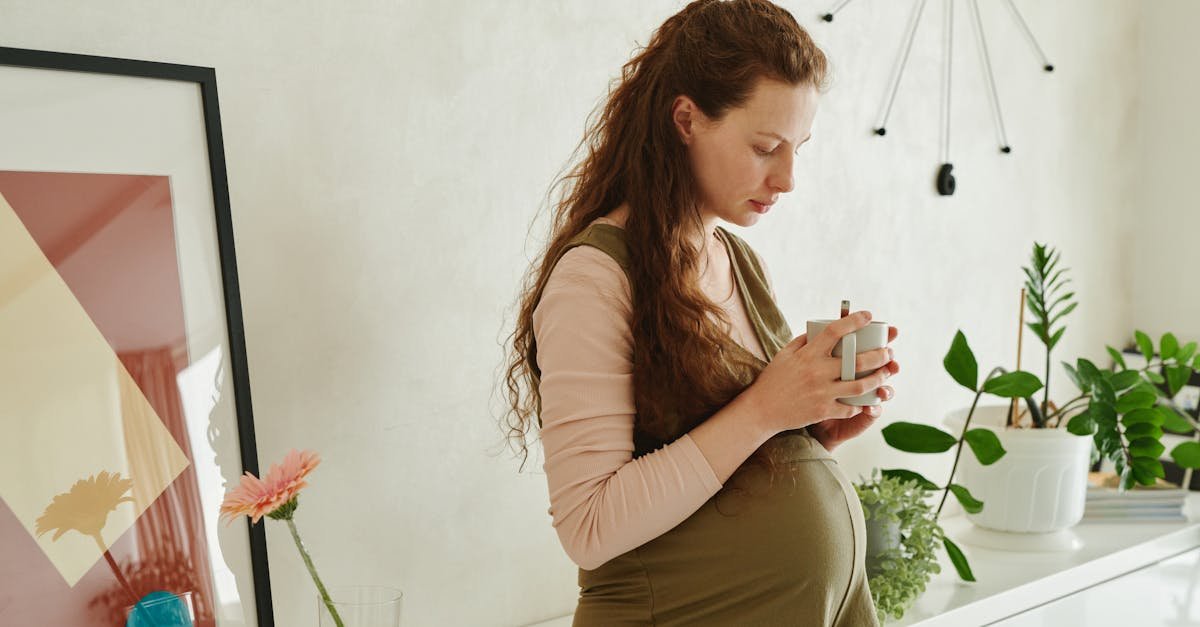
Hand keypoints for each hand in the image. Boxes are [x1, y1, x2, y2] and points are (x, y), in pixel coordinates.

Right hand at [744, 312, 894, 435]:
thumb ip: (804, 341)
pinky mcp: (823, 411)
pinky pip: (850, 408)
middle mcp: (817, 372)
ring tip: (887, 372)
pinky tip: (868, 399)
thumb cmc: (773, 379)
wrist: (762, 410)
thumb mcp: (785, 355)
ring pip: (860, 385)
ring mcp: (822, 393)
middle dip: (879, 354)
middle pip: (857, 360)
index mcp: (808, 355)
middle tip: (889, 351)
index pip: (835, 331)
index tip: (868, 315)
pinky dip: (862, 403)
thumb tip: (822, 330)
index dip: (854, 321)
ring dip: (879, 378)